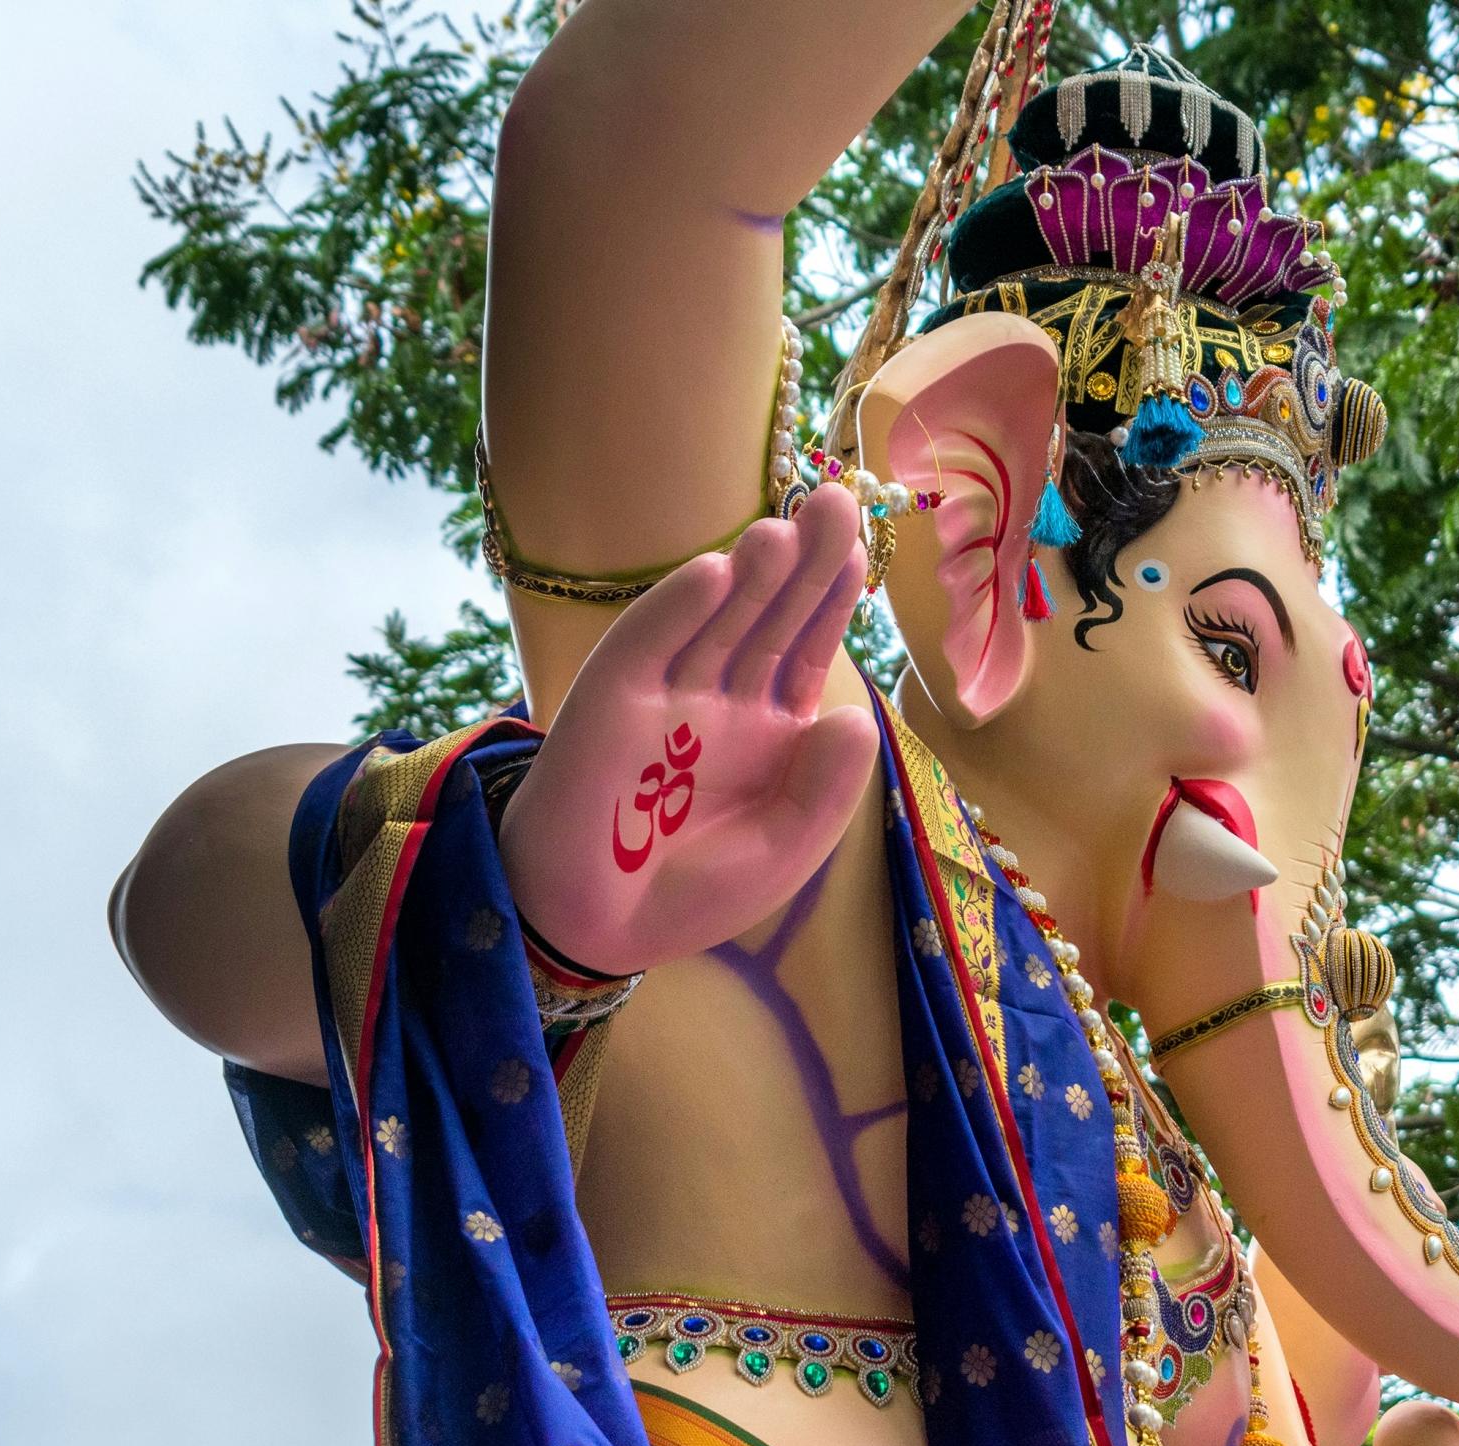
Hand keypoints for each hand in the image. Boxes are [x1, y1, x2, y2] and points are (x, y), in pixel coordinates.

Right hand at [502, 482, 879, 974]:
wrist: (598, 930)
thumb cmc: (692, 892)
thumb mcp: (785, 850)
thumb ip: (826, 790)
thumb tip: (858, 715)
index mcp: (769, 727)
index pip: (808, 646)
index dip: (832, 599)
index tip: (860, 550)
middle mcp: (721, 697)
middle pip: (769, 617)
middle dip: (801, 562)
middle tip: (836, 502)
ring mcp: (664, 694)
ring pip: (714, 621)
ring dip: (746, 574)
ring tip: (781, 532)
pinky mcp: (608, 701)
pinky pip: (647, 645)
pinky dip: (676, 608)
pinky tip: (714, 571)